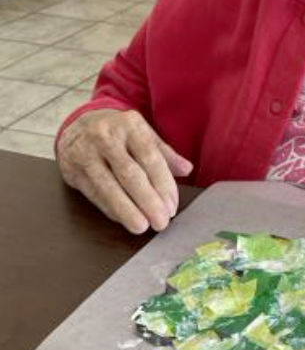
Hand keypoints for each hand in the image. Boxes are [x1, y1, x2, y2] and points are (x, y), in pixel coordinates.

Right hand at [57, 109, 192, 234]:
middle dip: (147, 200)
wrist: (79, 123)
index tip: (172, 206)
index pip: (150, 157)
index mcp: (130, 125)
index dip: (163, 184)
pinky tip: (123, 219)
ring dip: (126, 209)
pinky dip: (110, 208)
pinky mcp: (72, 170)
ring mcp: (86, 152)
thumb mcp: (142, 134)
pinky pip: (93, 193)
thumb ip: (164, 153)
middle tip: (161, 222)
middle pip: (130, 173)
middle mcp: (106, 136)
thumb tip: (187, 169)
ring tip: (141, 226)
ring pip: (108, 186)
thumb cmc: (119, 132)